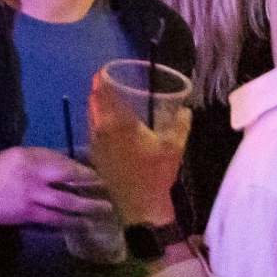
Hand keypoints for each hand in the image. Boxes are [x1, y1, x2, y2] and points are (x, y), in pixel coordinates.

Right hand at [0, 145, 115, 233]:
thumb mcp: (14, 156)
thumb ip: (38, 159)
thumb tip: (66, 165)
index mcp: (28, 157)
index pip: (61, 161)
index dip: (80, 169)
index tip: (95, 174)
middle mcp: (32, 175)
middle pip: (67, 179)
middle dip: (89, 185)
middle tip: (105, 190)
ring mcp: (31, 196)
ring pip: (65, 203)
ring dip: (86, 208)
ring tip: (101, 211)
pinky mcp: (28, 214)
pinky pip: (54, 219)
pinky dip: (69, 222)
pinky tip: (82, 224)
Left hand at [87, 71, 190, 226]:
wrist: (141, 205)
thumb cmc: (157, 173)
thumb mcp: (174, 147)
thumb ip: (181, 124)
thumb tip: (185, 108)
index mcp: (117, 124)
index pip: (103, 95)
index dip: (100, 81)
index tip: (101, 71)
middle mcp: (101, 130)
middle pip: (94, 104)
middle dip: (98, 92)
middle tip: (104, 82)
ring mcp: (96, 144)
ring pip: (91, 118)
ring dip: (96, 107)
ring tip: (104, 99)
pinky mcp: (96, 157)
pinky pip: (93, 131)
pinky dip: (96, 122)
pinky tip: (106, 124)